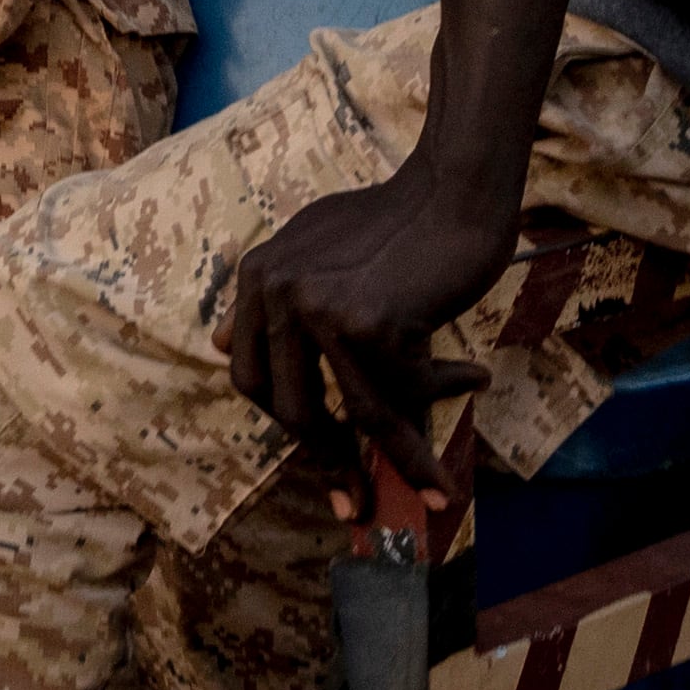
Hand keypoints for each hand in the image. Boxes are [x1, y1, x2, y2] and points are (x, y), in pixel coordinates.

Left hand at [222, 168, 514, 501]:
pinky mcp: (372, 323)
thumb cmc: (396, 218)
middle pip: (294, 409)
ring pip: (358, 413)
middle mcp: (278, 292)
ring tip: (436, 492)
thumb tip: (216, 345)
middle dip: (331, 463)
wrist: (455, 186)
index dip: (285, 422)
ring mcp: (322, 308)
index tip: (317, 457)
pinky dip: (444, 390)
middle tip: (357, 504)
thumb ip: (272, 295)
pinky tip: (472, 378)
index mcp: (259, 276)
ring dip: (402, 461)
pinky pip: (408, 388)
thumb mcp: (313, 246)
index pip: (250, 376)